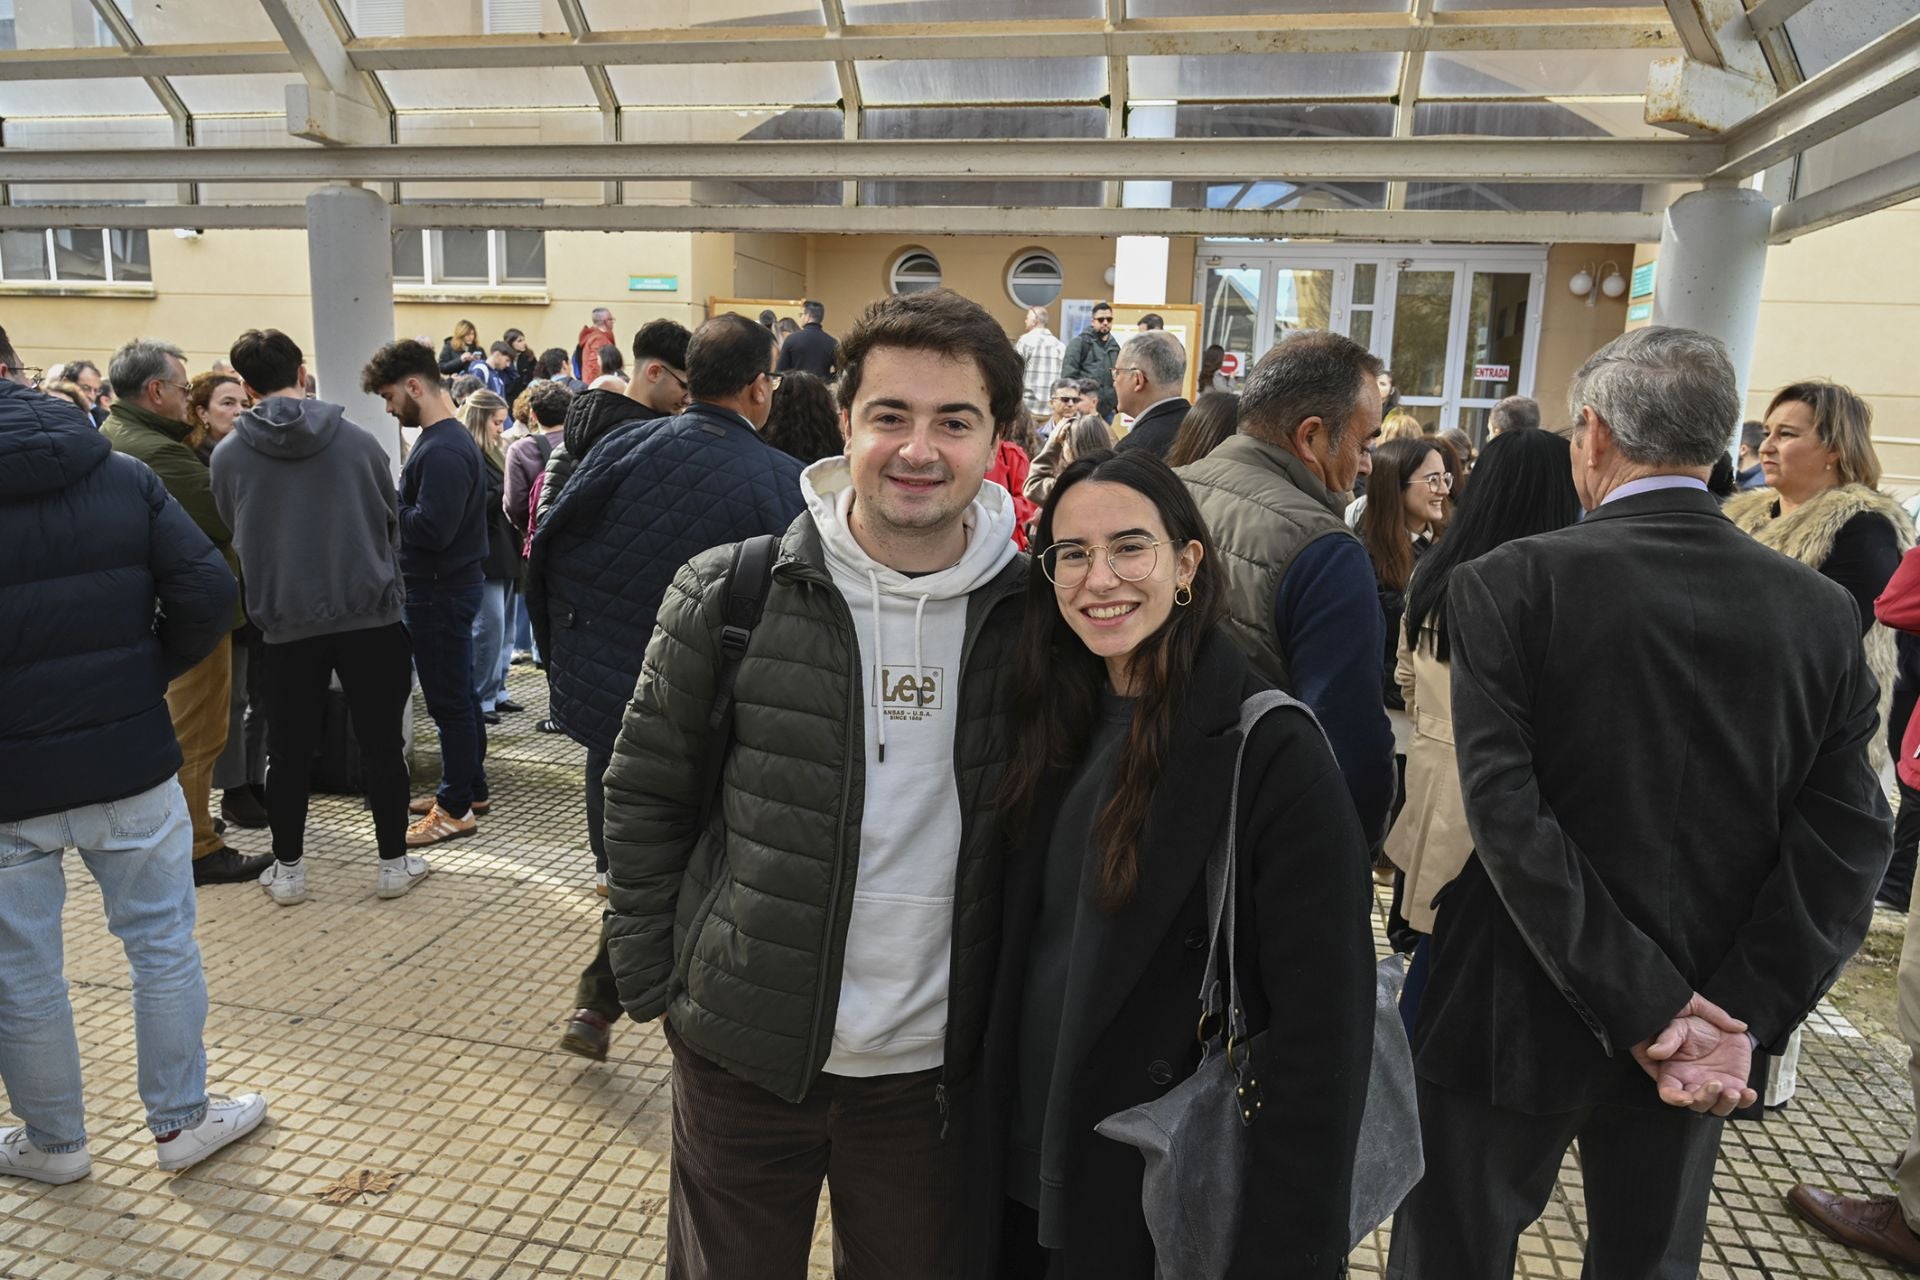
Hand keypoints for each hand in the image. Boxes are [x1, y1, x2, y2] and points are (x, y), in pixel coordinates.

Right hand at [1631, 993, 1755, 1116]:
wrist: (1719, 1025)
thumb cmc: (1692, 1026)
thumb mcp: (1678, 1027)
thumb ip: (1668, 1040)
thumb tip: (1654, 1052)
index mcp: (1674, 1073)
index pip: (1669, 1092)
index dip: (1675, 1098)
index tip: (1686, 1097)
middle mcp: (1693, 1085)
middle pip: (1696, 1104)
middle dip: (1705, 1098)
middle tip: (1714, 1083)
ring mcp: (1714, 1088)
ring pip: (1718, 1108)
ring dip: (1725, 1104)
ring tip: (1733, 1092)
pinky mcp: (1734, 1086)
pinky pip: (1741, 1101)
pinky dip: (1746, 1101)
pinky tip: (1749, 1092)